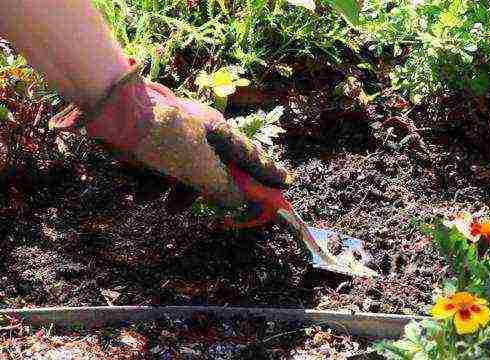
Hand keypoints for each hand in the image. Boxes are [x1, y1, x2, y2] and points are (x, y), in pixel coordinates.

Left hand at [50, 65, 291, 226]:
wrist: (113, 114)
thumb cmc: (164, 137)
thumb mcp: (199, 167)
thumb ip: (222, 187)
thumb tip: (240, 203)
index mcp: (219, 133)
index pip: (251, 157)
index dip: (268, 173)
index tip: (285, 184)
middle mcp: (200, 134)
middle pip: (217, 170)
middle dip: (210, 192)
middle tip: (217, 210)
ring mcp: (175, 138)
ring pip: (186, 173)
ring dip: (176, 193)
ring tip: (167, 208)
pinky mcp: (152, 144)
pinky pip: (161, 170)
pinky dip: (153, 184)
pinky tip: (140, 192)